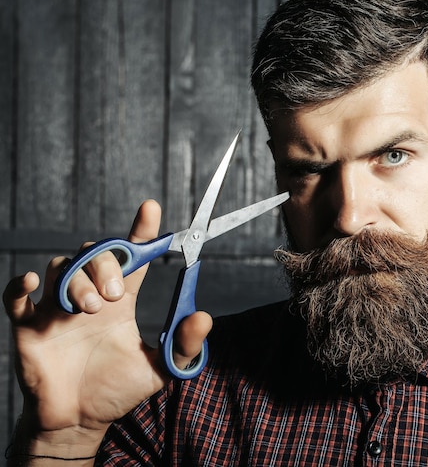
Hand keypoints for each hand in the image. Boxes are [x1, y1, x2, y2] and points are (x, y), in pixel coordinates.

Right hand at [3, 200, 212, 459]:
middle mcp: (91, 296)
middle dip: (106, 264)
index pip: (133, 257)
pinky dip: (22, 284)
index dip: (141, 231)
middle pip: (95, 254)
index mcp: (122, 301)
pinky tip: (34, 282)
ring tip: (90, 308)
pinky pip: (17, 296)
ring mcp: (58, 309)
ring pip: (62, 268)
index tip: (151, 209)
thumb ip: (184, 346)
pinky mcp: (30, 325)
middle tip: (115, 294)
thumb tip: (204, 317)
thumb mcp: (159, 370)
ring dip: (77, 280)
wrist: (78, 421)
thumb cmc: (117, 391)